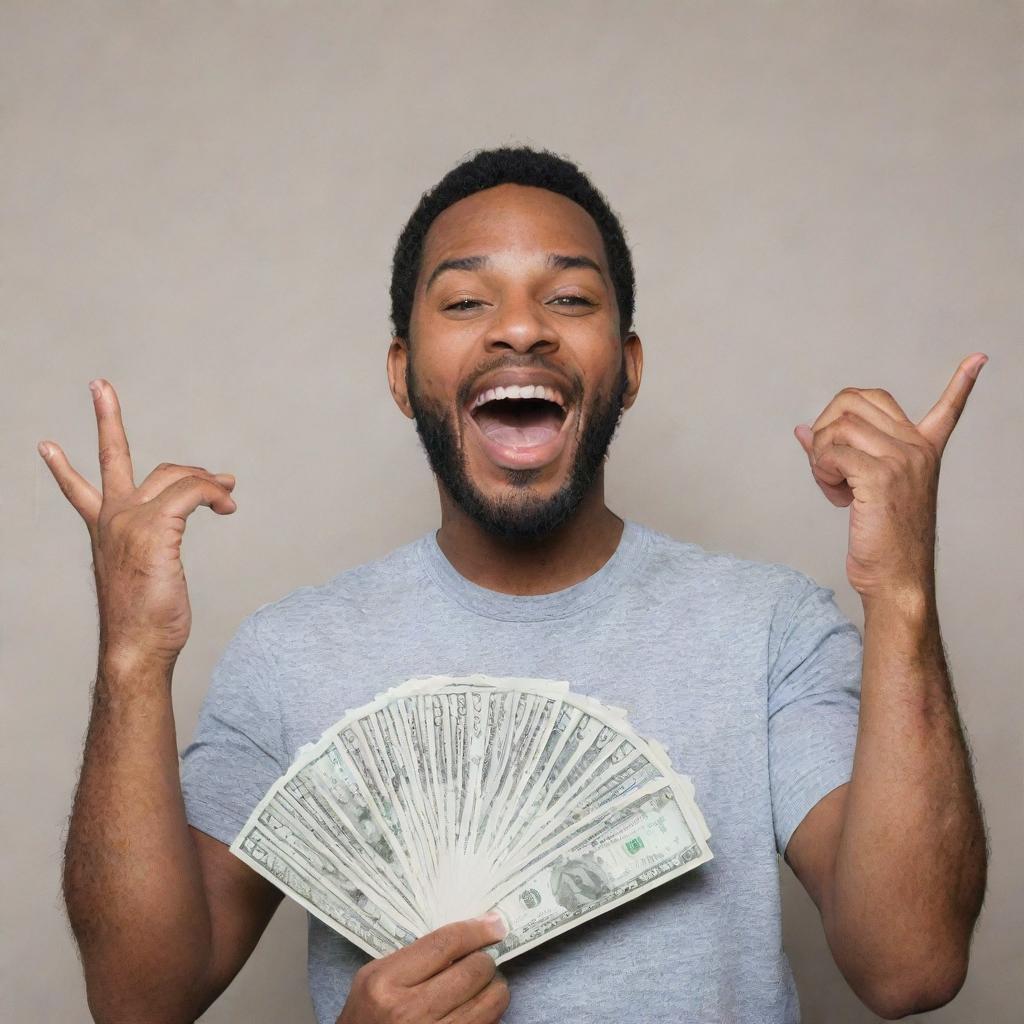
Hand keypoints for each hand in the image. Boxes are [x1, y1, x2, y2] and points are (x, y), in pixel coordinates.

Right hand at [38, 378, 237, 667]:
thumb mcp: (150, 572)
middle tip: (99, 385)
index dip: (64, 468)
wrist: (137, 646)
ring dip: (206, 481)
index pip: (81, 489)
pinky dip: (213, 493)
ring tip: (227, 493)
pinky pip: (193, 492)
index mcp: (104, 530)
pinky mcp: (155, 530)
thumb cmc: (147, 618)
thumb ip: (162, 541)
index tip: (46, 446)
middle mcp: (112, 520)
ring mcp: (131, 522)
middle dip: (106, 417)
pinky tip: (226, 504)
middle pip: (112, 457)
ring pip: (175, 475)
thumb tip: (199, 512)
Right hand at [337, 915, 509, 1023]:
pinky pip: (490, 1022)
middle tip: (482, 957)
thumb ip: (415, 955)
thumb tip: (468, 936)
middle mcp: (411, 1011)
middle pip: (473, 970)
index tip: (495, 923)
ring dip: (493, 985)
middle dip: (485, 959)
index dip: (476, 930)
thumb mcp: (377, 976)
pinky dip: (491, 1009)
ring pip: (490, 999)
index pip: (445, 944)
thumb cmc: (369, 1013)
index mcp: (387, 982)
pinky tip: (478, 1004)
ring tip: (482, 982)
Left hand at [793, 353, 987, 604]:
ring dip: (820, 455)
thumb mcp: (866, 490)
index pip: (945, 409)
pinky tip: (836, 495)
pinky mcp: (880, 477)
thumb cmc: (883, 540)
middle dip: (826, 427)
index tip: (978, 358)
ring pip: (837, 426)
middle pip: (854, 401)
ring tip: (834, 484)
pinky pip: (831, 452)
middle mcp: (917, 449)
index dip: (961, 383)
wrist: (897, 579)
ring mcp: (901, 460)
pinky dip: (820, 470)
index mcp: (924, 450)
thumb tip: (804, 430)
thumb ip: (840, 455)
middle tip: (829, 463)